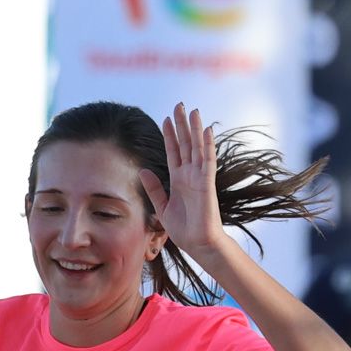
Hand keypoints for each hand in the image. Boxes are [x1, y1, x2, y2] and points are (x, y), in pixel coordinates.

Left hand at [136, 103, 224, 257]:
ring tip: (193, 110)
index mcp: (179, 180)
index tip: (166, 118)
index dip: (170, 135)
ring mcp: (200, 178)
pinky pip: (207, 161)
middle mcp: (190, 175)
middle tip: (180, 105)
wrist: (198, 245)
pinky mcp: (207, 184)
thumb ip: (154, 188)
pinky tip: (206, 131)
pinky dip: (207, 146)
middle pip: (186, 144)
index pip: (174, 152)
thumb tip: (143, 170)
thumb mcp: (162, 207)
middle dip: (182, 124)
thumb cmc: (184, 230)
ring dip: (195, 129)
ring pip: (197, 148)